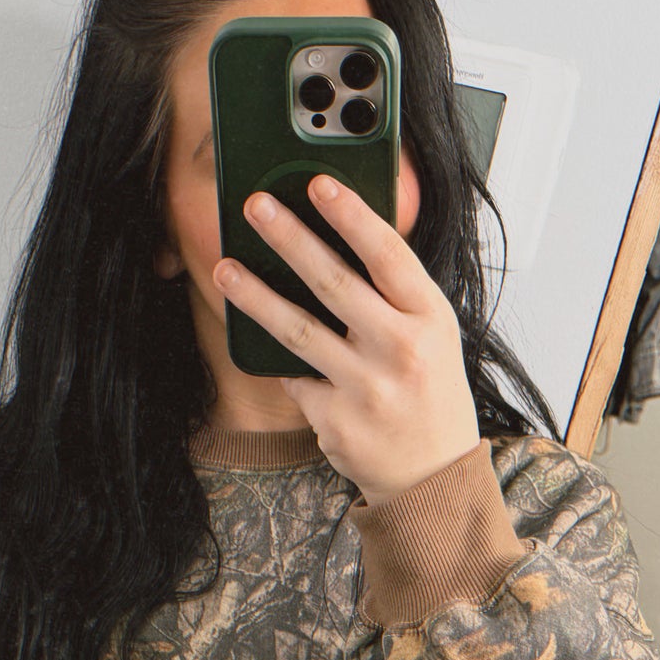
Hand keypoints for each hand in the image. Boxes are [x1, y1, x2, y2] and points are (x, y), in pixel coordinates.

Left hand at [213, 176, 479, 504]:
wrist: (432, 476)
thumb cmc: (429, 390)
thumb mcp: (433, 334)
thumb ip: (395, 292)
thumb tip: (338, 237)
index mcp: (430, 318)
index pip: (387, 254)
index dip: (351, 216)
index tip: (318, 184)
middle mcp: (400, 351)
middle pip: (333, 283)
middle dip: (290, 239)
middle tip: (255, 206)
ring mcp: (366, 389)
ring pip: (298, 330)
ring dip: (256, 296)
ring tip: (225, 268)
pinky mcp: (335, 422)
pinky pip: (296, 377)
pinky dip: (282, 360)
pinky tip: (264, 341)